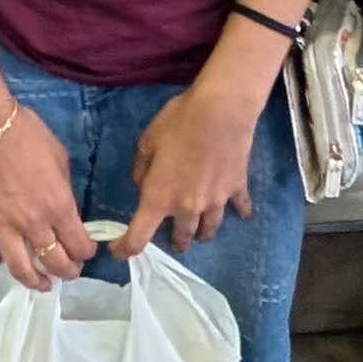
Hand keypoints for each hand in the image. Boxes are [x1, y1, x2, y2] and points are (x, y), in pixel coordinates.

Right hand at [0, 103, 94, 289]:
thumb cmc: (27, 133)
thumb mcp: (60, 156)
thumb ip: (64, 187)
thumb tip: (63, 203)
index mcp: (59, 206)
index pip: (79, 245)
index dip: (86, 252)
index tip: (85, 250)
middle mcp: (33, 223)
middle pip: (54, 263)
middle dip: (66, 272)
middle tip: (68, 272)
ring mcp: (2, 226)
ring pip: (20, 269)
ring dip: (34, 281)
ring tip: (40, 283)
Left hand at [123, 70, 268, 255]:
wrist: (221, 111)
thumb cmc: (178, 123)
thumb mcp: (147, 142)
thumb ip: (141, 169)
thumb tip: (144, 186)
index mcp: (159, 198)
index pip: (138, 238)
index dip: (125, 249)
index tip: (119, 250)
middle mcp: (187, 207)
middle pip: (182, 237)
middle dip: (176, 241)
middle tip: (175, 241)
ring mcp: (215, 201)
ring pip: (209, 228)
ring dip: (204, 233)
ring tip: (203, 234)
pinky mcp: (237, 188)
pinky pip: (240, 207)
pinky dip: (240, 212)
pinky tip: (243, 213)